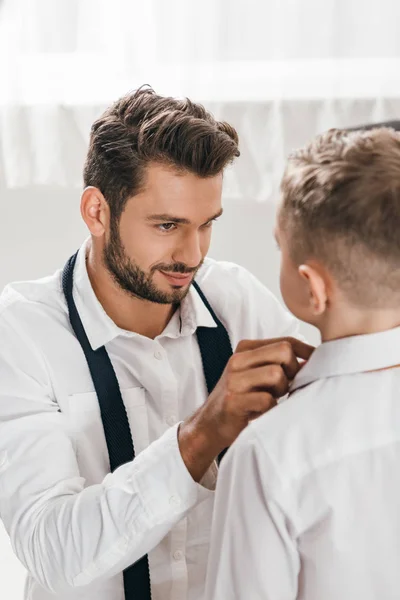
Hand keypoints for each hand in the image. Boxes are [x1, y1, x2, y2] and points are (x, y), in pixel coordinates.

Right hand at [178, 337, 313, 480]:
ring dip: (281, 391)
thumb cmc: (242, 398)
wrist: (210, 424)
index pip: (285, 341)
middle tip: (286, 387)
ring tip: (271, 399)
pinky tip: (262, 412)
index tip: (316, 363)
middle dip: (293, 371)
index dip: (306, 351)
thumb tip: (314, 359)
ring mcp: (234, 380)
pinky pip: (267, 400)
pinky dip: (271, 408)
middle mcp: (238, 360)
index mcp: (245, 349)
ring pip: (277, 375)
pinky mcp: (233, 401)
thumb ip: (279, 363)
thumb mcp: (256, 374)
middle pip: (284, 352)